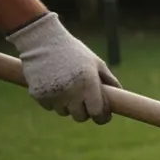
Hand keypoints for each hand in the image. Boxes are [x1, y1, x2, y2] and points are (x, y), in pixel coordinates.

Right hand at [6, 12, 120, 123]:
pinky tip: (53, 86)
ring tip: (67, 90)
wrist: (42, 42)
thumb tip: (121, 96)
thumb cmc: (73, 51)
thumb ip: (109, 80)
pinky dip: (53, 101)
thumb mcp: (95, 62)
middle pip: (81, 117)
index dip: (102, 117)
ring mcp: (54, 94)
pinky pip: (49, 107)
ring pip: (64, 112)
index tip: (103, 116)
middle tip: (85, 103)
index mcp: (89, 83)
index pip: (97, 112)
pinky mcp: (38, 95)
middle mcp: (72, 91)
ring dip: (68, 106)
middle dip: (85, 112)